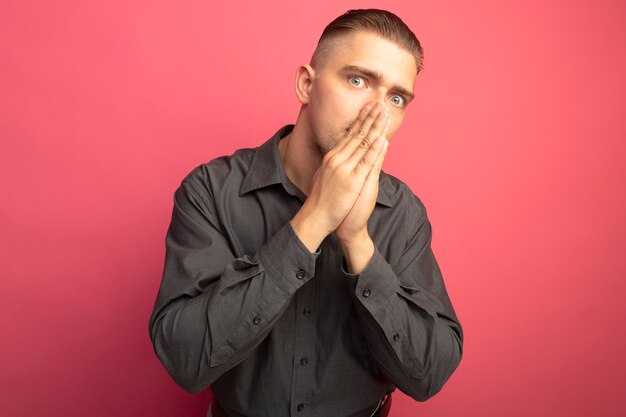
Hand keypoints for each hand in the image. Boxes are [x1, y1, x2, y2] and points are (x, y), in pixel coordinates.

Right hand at [291, 102, 388, 251]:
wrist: (315, 217)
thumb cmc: (320, 200)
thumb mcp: (323, 176)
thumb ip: (332, 165)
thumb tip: (335, 158)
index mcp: (332, 157)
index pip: (349, 134)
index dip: (360, 120)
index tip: (369, 107)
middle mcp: (337, 159)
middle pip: (357, 134)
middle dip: (369, 117)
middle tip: (379, 102)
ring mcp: (344, 169)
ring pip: (363, 143)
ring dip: (375, 127)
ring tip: (384, 113)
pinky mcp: (351, 181)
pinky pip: (366, 162)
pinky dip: (374, 149)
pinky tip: (382, 138)